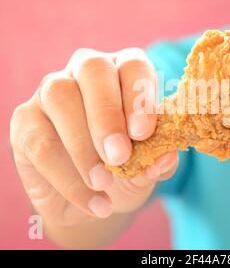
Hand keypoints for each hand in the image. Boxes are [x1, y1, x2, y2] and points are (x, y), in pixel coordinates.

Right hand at [10, 48, 177, 226]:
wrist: (95, 196)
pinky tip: (92, 201)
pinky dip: (68, 178)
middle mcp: (87, 71)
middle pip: (93, 69)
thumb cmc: (127, 169)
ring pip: (61, 98)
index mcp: (125, 71)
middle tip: (119, 156)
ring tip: (104, 182)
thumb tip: (167, 157)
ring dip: (83, 145)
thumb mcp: (148, 166)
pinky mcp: (26, 120)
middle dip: (107, 114)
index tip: (142, 134)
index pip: (133, 66)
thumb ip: (158, 160)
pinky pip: (40, 141)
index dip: (139, 96)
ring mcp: (52, 91)